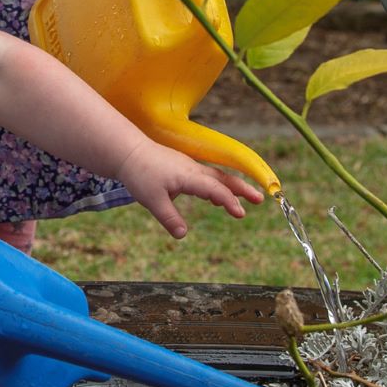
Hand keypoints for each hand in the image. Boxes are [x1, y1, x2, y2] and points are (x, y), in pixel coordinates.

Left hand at [113, 141, 264, 238]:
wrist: (127, 151)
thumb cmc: (139, 174)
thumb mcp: (152, 200)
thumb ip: (169, 218)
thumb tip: (183, 235)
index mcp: (188, 176)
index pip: (215, 189)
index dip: (229, 201)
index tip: (241, 213)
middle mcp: (192, 169)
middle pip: (223, 179)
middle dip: (242, 189)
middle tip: (259, 199)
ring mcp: (188, 167)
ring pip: (215, 176)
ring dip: (231, 187)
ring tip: (244, 200)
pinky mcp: (182, 167)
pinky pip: (205, 176)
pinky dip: (216, 185)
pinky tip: (213, 198)